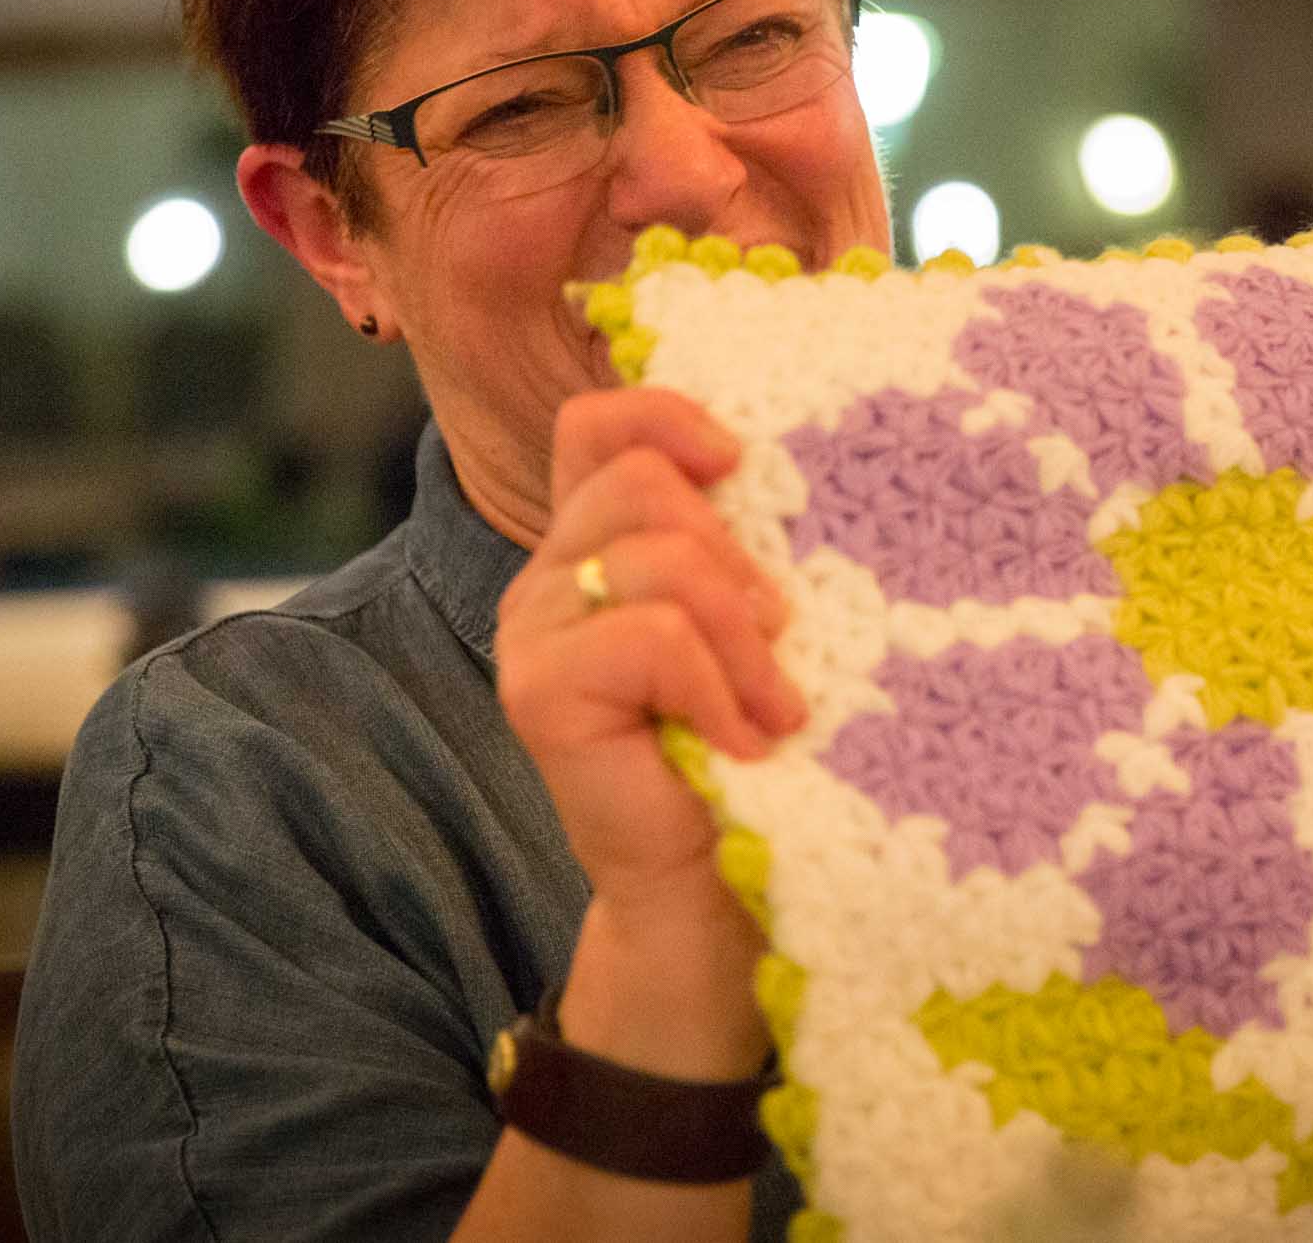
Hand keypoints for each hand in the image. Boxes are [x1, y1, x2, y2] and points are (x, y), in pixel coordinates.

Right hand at [492, 387, 804, 935]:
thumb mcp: (752, 624)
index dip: (668, 418)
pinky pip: (654, 635)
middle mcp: (550, 577)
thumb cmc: (750, 755)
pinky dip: (720, 689)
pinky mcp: (538, 692)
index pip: (600, 426)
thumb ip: (737, 544)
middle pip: (644, 482)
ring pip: (661, 557)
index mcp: (597, 546)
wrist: (716, 894)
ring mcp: (533, 633)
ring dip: (745, 641)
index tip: (742, 466)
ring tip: (771, 711)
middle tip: (778, 644)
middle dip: (737, 560)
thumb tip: (779, 465)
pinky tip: (739, 744)